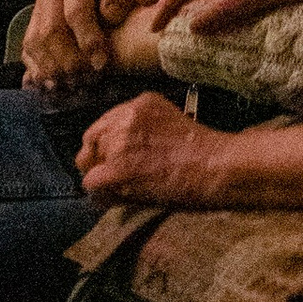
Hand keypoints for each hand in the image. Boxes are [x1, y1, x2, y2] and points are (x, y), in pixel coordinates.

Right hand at [19, 0, 122, 85]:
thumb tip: (110, 13)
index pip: (76, 12)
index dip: (87, 41)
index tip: (101, 64)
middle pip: (50, 32)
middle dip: (69, 61)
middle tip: (88, 81)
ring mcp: (39, 7)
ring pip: (34, 43)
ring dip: (52, 70)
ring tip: (73, 87)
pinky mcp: (34, 22)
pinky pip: (27, 49)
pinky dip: (37, 71)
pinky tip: (53, 86)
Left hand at [73, 94, 237, 207]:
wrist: (213, 167)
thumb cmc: (202, 151)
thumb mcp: (170, 121)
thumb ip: (143, 128)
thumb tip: (120, 152)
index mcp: (140, 103)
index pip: (105, 122)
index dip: (106, 143)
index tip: (112, 157)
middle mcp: (126, 117)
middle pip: (92, 139)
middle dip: (98, 158)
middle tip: (111, 176)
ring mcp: (119, 143)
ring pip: (88, 163)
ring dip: (101, 177)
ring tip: (120, 189)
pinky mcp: (117, 169)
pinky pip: (92, 183)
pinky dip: (101, 194)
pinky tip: (117, 199)